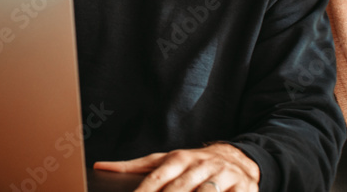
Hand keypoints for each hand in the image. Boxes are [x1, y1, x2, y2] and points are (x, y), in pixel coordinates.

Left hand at [94, 143, 259, 191]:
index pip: (156, 179)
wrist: (238, 157)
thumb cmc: (192, 163)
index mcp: (178, 159)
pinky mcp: (244, 188)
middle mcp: (199, 165)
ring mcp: (222, 176)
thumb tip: (101, 166)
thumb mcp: (164, 160)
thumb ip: (134, 166)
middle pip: (178, 189)